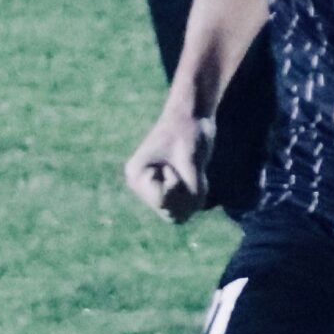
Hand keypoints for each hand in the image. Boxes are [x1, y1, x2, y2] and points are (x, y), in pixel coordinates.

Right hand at [125, 107, 212, 221]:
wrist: (192, 116)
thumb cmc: (189, 132)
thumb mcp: (192, 160)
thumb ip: (190, 190)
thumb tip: (184, 218)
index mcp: (137, 176)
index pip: (161, 201)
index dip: (177, 185)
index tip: (174, 163)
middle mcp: (142, 188)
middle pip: (170, 213)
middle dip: (187, 195)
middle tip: (189, 169)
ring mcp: (154, 191)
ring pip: (180, 215)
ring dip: (193, 196)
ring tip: (193, 172)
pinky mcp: (168, 192)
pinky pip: (186, 209)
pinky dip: (196, 195)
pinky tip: (195, 174)